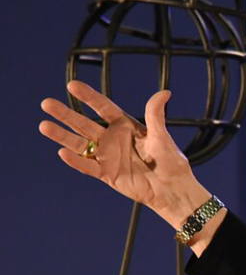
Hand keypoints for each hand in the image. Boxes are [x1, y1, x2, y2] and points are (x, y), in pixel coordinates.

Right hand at [38, 80, 210, 229]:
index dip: (88, 97)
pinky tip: (62, 152)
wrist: (173, 189)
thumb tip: (164, 92)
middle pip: (84, 124)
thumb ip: (155, 115)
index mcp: (125, 126)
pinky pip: (87, 166)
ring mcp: (107, 156)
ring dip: (62, 136)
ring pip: (80, 144)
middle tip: (46, 103)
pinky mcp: (107, 174)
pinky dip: (75, 161)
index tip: (72, 85)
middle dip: (66, 114)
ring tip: (43, 125)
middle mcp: (112, 139)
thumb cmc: (170, 162)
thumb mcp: (162, 136)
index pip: (103, 108)